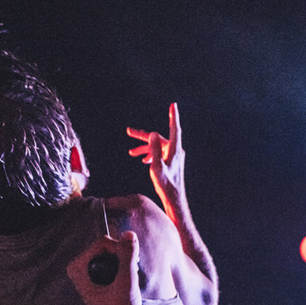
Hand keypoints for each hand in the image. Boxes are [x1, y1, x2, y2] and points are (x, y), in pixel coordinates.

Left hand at [66, 233, 141, 304]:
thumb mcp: (126, 285)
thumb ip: (127, 258)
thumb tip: (129, 235)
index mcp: (78, 267)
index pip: (104, 242)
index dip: (120, 253)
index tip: (125, 271)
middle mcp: (81, 268)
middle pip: (110, 247)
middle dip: (123, 261)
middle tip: (125, 282)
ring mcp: (90, 272)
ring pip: (116, 255)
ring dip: (126, 268)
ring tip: (125, 288)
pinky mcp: (99, 277)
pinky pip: (117, 263)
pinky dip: (125, 273)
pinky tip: (125, 289)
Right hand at [127, 103, 187, 221]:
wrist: (174, 199)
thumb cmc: (166, 185)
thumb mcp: (157, 168)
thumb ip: (154, 150)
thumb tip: (153, 134)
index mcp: (174, 150)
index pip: (174, 128)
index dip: (173, 116)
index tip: (173, 105)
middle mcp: (176, 151)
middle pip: (158, 138)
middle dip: (143, 136)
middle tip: (129, 131)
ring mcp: (174, 156)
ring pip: (157, 146)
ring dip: (144, 148)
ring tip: (131, 152)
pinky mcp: (171, 161)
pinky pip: (160, 153)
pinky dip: (150, 154)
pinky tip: (142, 160)